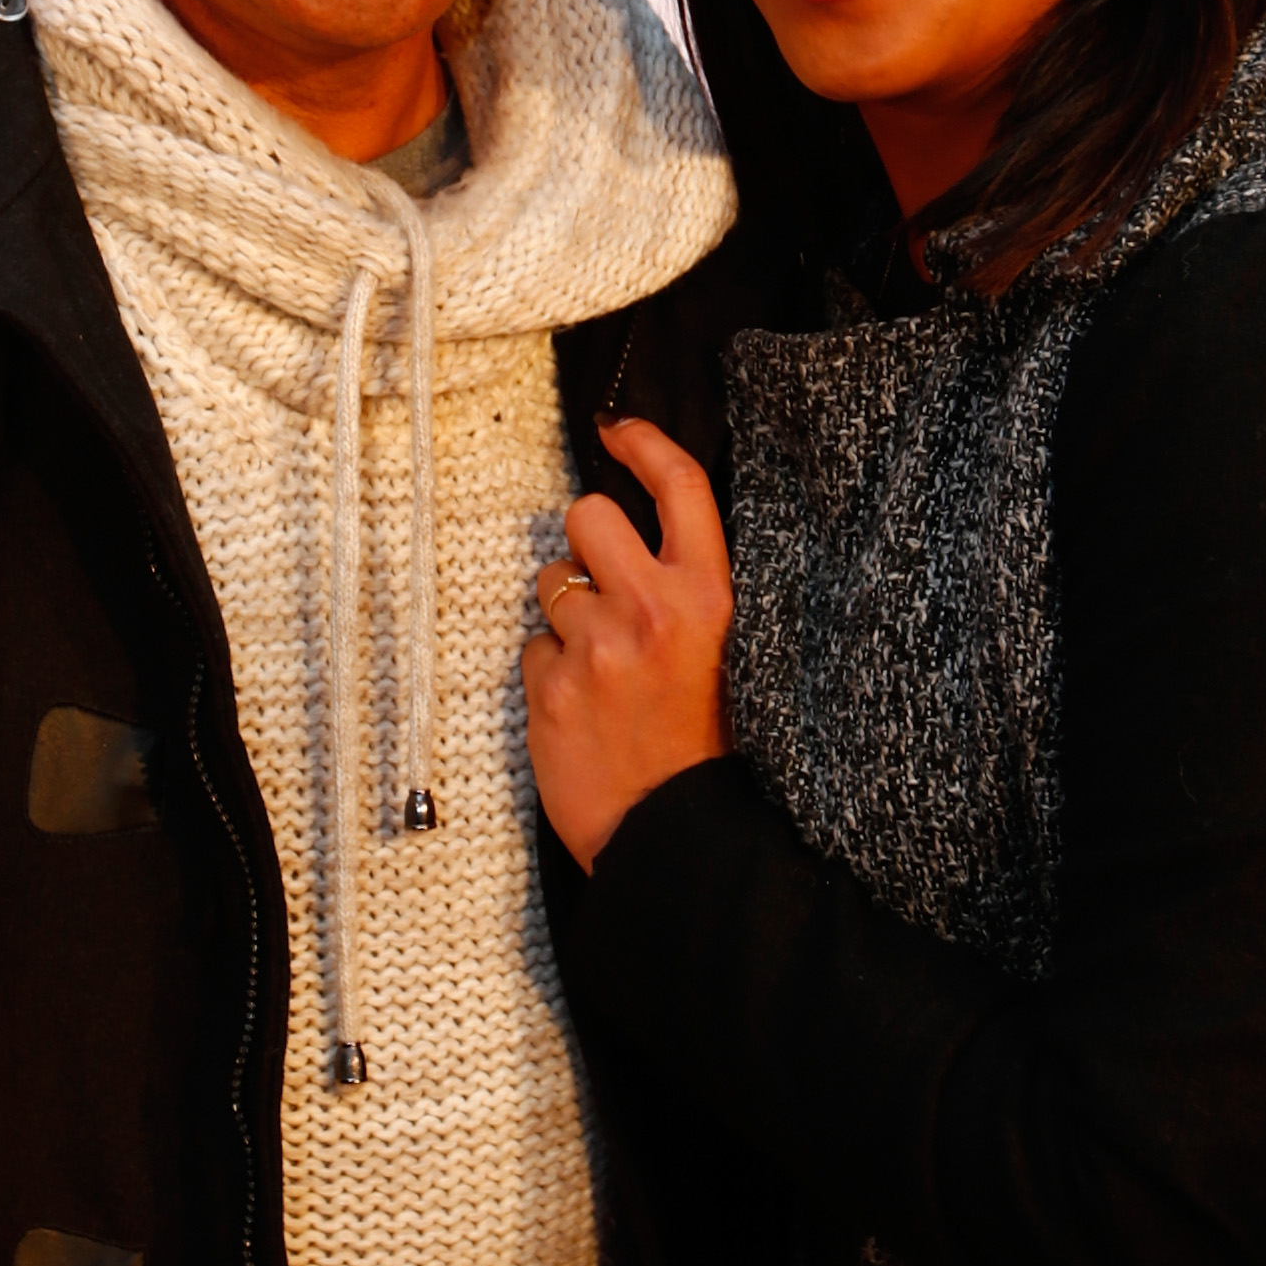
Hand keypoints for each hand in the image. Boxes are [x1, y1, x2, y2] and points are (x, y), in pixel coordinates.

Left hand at [520, 420, 733, 873]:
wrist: (679, 837)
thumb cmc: (711, 751)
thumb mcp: (734, 656)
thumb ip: (693, 594)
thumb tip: (646, 540)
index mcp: (713, 598)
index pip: (680, 486)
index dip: (644, 443)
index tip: (616, 428)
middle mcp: (654, 610)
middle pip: (588, 515)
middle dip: (585, 542)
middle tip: (603, 586)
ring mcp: (597, 648)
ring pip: (550, 583)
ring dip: (565, 614)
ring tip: (602, 667)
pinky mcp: (552, 687)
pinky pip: (532, 648)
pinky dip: (549, 672)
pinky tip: (584, 708)